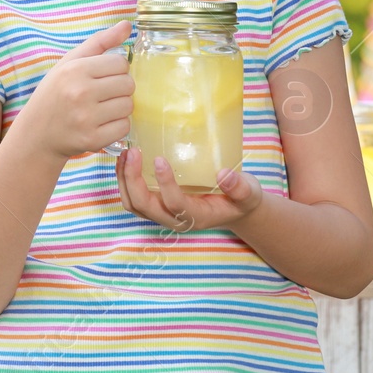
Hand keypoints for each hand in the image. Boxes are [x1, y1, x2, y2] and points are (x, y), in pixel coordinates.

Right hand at [16, 19, 134, 163]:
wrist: (36, 134)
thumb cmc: (55, 93)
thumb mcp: (69, 62)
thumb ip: (100, 41)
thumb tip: (127, 25)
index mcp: (75, 70)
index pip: (121, 63)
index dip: (116, 70)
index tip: (103, 77)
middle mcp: (80, 93)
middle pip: (128, 84)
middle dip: (120, 88)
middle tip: (103, 94)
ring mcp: (86, 118)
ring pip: (128, 106)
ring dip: (119, 107)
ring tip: (101, 108)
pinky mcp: (92, 139)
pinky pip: (124, 127)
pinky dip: (117, 126)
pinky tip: (101, 123)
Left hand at [115, 147, 263, 232]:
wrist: (234, 210)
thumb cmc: (240, 200)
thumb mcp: (248, 194)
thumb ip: (240, 188)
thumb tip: (224, 174)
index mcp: (196, 217)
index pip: (174, 204)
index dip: (164, 184)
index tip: (160, 159)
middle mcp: (174, 220)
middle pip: (144, 206)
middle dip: (133, 180)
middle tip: (134, 152)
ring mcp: (162, 215)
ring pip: (133, 204)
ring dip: (124, 180)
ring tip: (126, 153)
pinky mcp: (156, 206)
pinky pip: (132, 198)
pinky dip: (124, 180)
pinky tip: (126, 159)